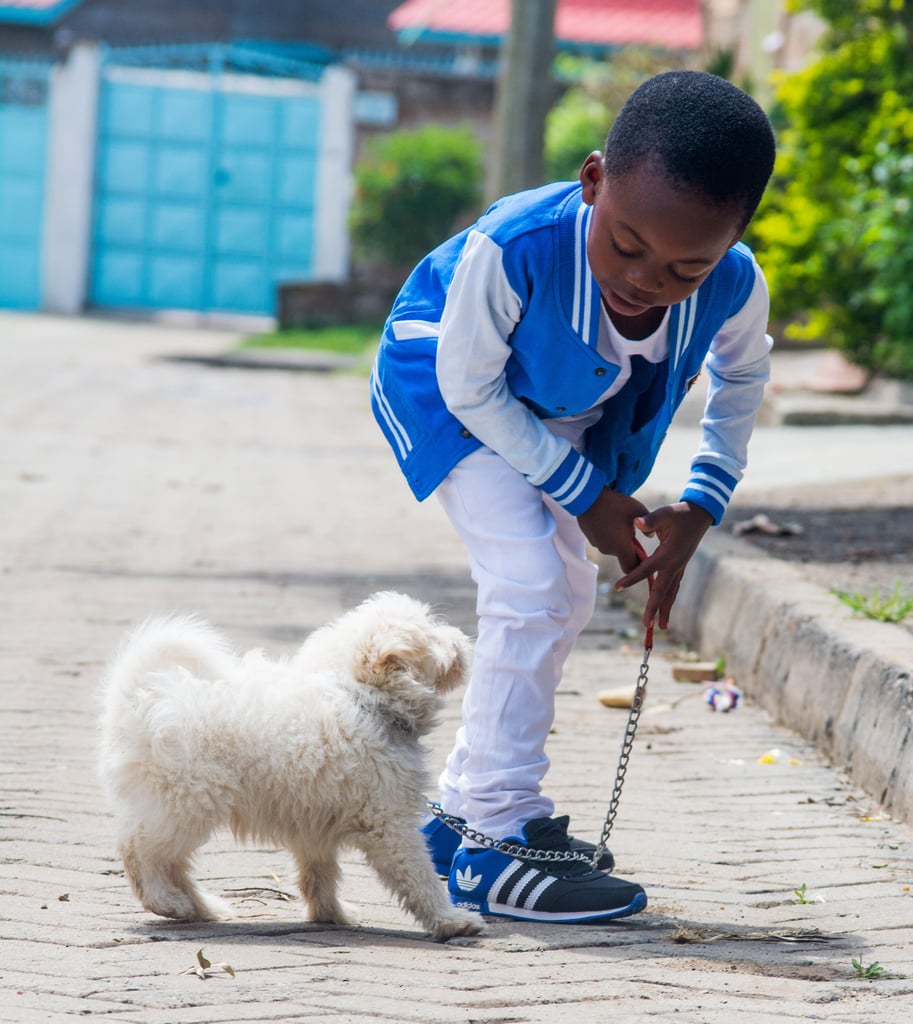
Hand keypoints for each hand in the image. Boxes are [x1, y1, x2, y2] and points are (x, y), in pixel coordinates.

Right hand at [577, 488, 648, 574]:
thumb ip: (649, 525)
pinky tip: (608, 519)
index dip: (638, 566)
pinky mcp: (590, 537)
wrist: (587, 496)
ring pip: (612, 547)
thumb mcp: (637, 510)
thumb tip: (651, 535)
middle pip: (622, 557)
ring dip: (617, 540)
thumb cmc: (615, 503)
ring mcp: (597, 544)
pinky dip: (607, 535)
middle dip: (628, 548)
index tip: (643, 555)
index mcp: (621, 547)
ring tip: (618, 522)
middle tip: (631, 531)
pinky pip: (602, 540)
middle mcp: (608, 550)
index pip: (631, 569)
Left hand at [614, 501, 712, 629]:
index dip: (631, 578)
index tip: (617, 587)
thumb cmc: (680, 513)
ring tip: (660, 627)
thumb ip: (651, 520)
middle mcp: (676, 564)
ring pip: (671, 592)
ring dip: (665, 610)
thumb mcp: (665, 513)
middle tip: (646, 625)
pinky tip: (665, 610)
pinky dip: (669, 599)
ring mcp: (680, 567)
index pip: (647, 569)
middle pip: (662, 590)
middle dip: (654, 608)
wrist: (700, 514)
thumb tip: (636, 522)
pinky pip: (674, 587)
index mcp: (669, 553)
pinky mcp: (681, 566)